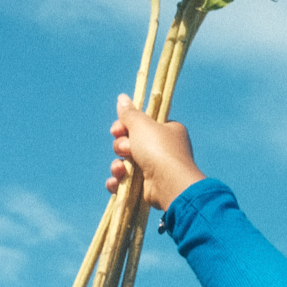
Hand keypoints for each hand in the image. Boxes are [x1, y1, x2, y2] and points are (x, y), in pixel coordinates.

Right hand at [107, 94, 205, 211]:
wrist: (170, 184)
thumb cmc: (159, 149)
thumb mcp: (142, 124)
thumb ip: (130, 113)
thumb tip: (122, 98)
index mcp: (168, 131)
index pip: (142, 124)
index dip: (126, 125)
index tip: (118, 128)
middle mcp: (164, 150)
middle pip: (131, 143)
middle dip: (121, 146)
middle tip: (126, 148)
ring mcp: (156, 170)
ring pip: (125, 163)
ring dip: (117, 165)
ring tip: (122, 168)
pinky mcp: (147, 188)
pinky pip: (125, 183)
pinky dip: (118, 182)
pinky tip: (117, 182)